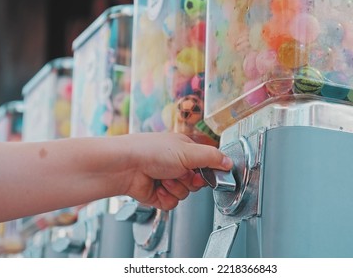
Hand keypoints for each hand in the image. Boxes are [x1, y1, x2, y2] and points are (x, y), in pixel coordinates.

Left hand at [118, 133, 232, 209]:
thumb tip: (229, 162)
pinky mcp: (157, 194)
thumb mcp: (187, 151)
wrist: (124, 166)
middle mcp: (175, 164)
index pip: (206, 164)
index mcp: (184, 150)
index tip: (207, 173)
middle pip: (197, 182)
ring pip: (185, 194)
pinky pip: (172, 203)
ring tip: (163, 178)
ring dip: (176, 188)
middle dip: (190, 181)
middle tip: (180, 173)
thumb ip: (212, 157)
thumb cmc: (149, 151)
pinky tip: (157, 188)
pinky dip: (166, 198)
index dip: (208, 171)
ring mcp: (166, 179)